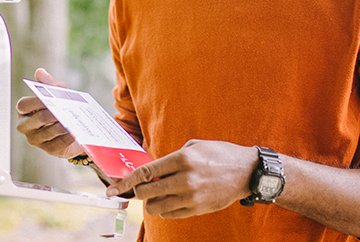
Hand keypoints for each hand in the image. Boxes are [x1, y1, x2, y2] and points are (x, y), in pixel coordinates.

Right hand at [16, 68, 85, 157]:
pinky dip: (66, 137)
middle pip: (36, 119)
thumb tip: (39, 72)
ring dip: (60, 126)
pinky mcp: (49, 149)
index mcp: (24, 110)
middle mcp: (26, 126)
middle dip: (50, 114)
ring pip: (47, 132)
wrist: (74, 127)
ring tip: (71, 121)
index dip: (35, 102)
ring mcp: (36, 139)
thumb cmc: (60, 107)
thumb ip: (49, 83)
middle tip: (62, 110)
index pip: (23, 105)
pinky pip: (57, 144)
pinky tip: (74, 132)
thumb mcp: (57, 93)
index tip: (49, 99)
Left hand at [106, 139, 258, 218]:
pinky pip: (170, 214)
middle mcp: (185, 179)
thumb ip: (171, 158)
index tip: (112, 189)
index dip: (125, 182)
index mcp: (183, 159)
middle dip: (137, 192)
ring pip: (156, 207)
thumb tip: (150, 171)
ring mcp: (192, 196)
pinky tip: (170, 200)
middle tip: (139, 189)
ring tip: (158, 194)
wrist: (247, 172)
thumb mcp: (195, 146)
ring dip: (151, 202)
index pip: (146, 172)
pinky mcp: (197, 208)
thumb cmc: (220, 155)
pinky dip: (165, 209)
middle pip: (147, 192)